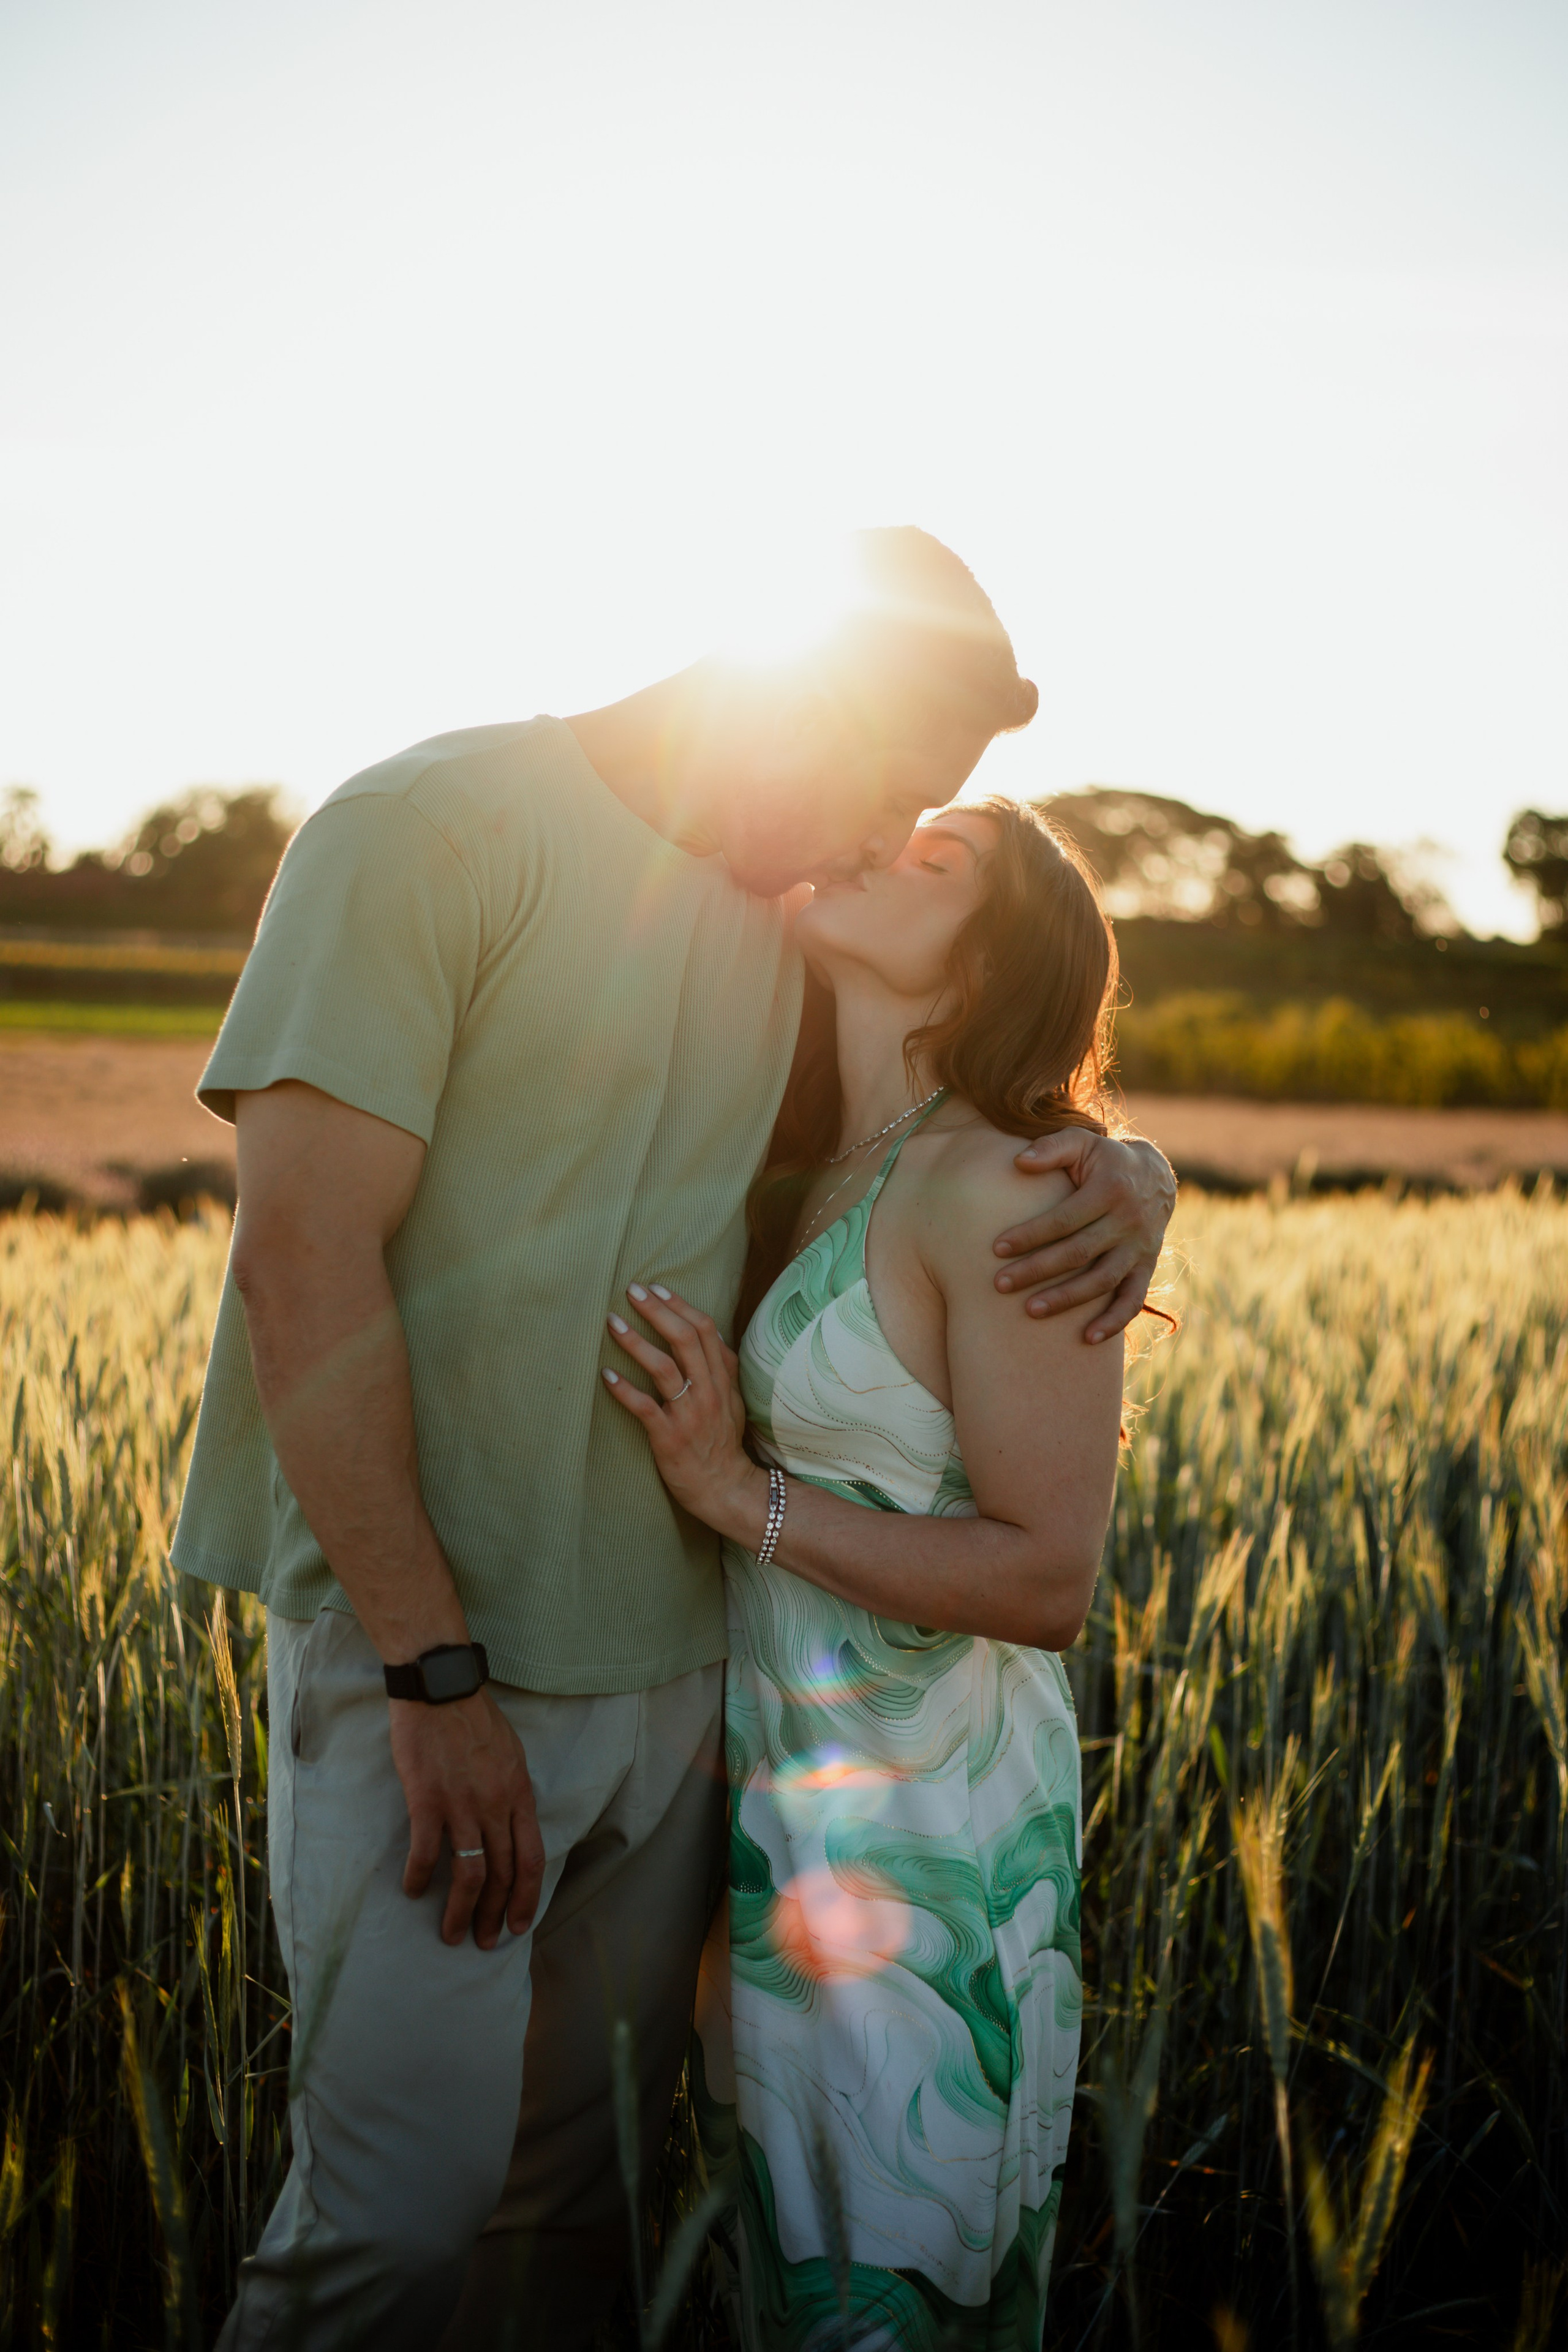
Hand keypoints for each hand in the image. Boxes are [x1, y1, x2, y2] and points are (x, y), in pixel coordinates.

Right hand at [390, 1688, 544, 1950]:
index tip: (516, 1926)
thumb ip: (513, 1793)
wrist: (441, 1686)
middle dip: (492, 1915)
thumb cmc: (474, 1716)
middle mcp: (495, 1804)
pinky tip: (412, 1890)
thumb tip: (513, 1827)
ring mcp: (462, 1804)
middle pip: (501, 1874)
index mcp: (519, 1794)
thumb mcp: (512, 1753)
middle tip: (482, 1942)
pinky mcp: (427, 1799)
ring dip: (459, 1911)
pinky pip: (426, 1851)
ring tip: (450, 1934)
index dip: (525, 1899)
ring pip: (469, 1873)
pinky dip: (419, 1877)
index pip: (530, 1859)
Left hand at [602, 1284, 767, 1540]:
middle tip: (631, 1291)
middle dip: (656, 1311)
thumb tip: (706, 1333)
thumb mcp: (731, 1399)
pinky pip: (645, 1408)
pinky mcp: (670, 1436)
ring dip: (635, 1342)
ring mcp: (690, 1414)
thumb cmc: (722, 1441)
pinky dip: (624, 1390)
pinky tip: (606, 1375)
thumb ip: (720, 1368)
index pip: (705, 1330)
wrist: (726, 1487)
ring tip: (612, 1323)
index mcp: (723, 1379)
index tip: (657, 1288)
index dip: (679, 1305)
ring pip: (663, 1368)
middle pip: (684, 1339)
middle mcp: (709, 1391)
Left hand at [992, 1132, 1175, 1341]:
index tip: (997, 1249)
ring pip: (1102, 1281)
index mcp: (1110, 1189)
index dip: (1030, 1235)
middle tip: (1000, 1284)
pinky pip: (1133, 1299)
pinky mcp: (1147, 1266)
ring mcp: (1139, 1247)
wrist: (1155, 1176)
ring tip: (1030, 1311)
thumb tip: (1018, 1162)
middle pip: (1078, 1253)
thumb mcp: (1082, 1142)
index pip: (1063, 1219)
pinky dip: (1114, 1322)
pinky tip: (1088, 1338)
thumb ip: (1051, 1147)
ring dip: (1067, 1299)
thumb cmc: (1104, 1159)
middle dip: (1037, 1270)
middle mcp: (1128, 1221)